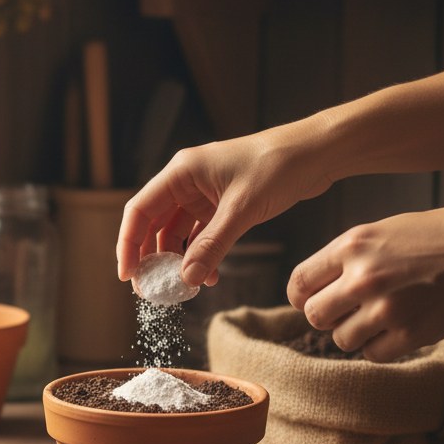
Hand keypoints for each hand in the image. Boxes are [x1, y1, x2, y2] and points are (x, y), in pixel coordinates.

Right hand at [117, 122, 331, 286]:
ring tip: (182, 288)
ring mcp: (203, 194)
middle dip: (150, 257)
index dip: (128, 243)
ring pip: (176, 233)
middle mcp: (186, 182)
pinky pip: (200, 236)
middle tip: (151, 289)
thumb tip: (185, 279)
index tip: (128, 275)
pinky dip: (200, 256)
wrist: (316, 153)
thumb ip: (212, 245)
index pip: (139, 210)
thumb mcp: (242, 209)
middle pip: (153, 224)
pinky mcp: (220, 205)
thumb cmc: (278, 166)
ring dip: (178, 260)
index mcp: (181, 172)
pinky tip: (208, 276)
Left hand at [287, 206, 443, 361]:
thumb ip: (348, 256)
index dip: (300, 296)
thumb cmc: (441, 235)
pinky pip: (373, 354)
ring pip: (341, 339)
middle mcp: (362, 277)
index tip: (307, 300)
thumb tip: (319, 285)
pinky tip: (394, 331)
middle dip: (326, 315)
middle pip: (314, 315)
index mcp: (351, 245)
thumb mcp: (383, 230)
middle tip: (344, 312)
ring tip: (376, 319)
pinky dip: (379, 347)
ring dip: (353, 333)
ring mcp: (386, 309)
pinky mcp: (411, 334)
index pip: (299, 282)